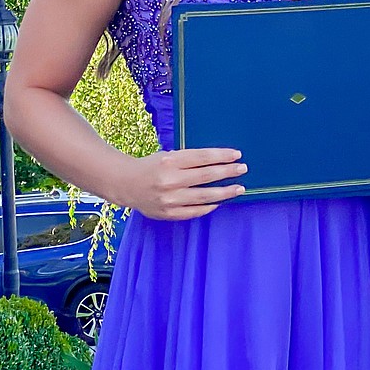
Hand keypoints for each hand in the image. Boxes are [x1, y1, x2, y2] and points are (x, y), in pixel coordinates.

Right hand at [116, 148, 245, 219]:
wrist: (126, 184)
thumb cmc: (152, 166)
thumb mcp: (168, 156)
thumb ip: (189, 160)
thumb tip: (219, 161)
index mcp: (170, 161)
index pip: (202, 157)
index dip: (221, 156)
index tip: (237, 155)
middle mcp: (169, 180)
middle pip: (205, 176)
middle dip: (227, 172)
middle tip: (242, 169)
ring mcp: (169, 199)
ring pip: (203, 196)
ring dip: (224, 192)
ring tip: (238, 188)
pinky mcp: (167, 213)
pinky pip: (194, 211)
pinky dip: (208, 207)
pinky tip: (219, 202)